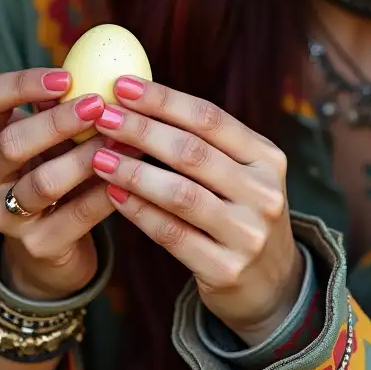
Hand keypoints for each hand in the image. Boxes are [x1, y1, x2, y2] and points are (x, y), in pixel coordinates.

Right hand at [0, 68, 137, 300]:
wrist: (50, 247)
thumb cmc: (56, 170)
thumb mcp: (54, 137)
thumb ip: (66, 106)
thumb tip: (105, 67)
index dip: (21, 84)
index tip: (66, 76)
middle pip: (11, 143)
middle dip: (57, 122)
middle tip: (99, 105)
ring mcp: (5, 215)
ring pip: (42, 183)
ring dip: (86, 158)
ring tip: (123, 140)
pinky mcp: (37, 245)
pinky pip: (76, 215)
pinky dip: (106, 192)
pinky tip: (131, 175)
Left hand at [88, 76, 302, 345]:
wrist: (272, 284)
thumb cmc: (241, 213)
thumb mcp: (242, 174)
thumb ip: (203, 143)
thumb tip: (137, 100)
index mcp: (268, 158)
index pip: (210, 118)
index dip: (163, 100)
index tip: (121, 85)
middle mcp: (264, 193)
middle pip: (193, 152)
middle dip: (142, 130)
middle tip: (102, 116)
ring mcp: (247, 233)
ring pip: (181, 194)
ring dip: (134, 171)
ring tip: (98, 156)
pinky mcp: (226, 269)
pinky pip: (172, 234)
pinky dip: (140, 212)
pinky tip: (113, 196)